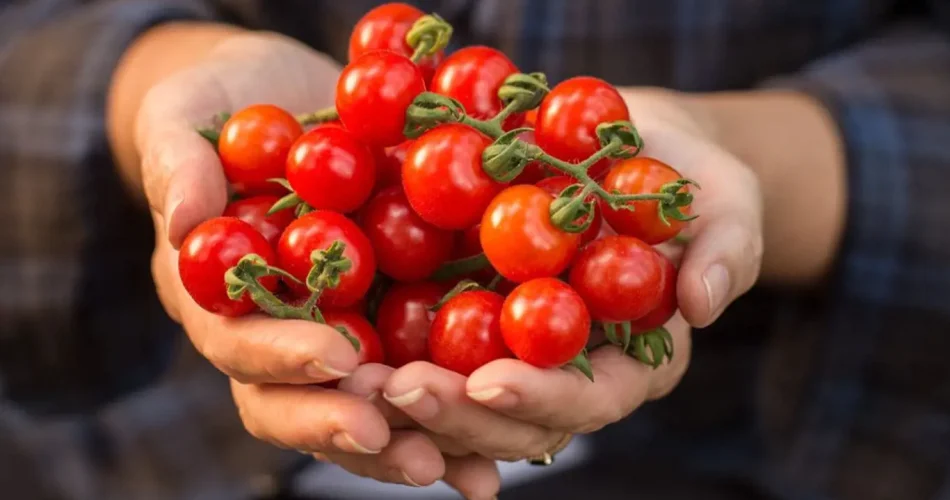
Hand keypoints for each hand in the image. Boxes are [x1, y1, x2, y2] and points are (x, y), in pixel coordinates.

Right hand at [131, 28, 500, 497]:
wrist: (285, 100)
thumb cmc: (225, 102)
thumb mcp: (187, 114)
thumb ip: (178, 162)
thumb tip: (184, 221)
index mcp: (216, 296)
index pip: (236, 341)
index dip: (280, 355)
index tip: (336, 354)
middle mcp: (271, 332)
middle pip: (292, 403)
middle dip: (342, 425)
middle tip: (399, 441)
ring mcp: (332, 333)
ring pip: (357, 410)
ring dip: (405, 445)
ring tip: (460, 469)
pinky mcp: (387, 323)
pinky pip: (415, 379)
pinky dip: (451, 421)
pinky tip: (492, 455)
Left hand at [328, 88, 762, 474]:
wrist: (623, 147)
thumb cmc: (683, 176)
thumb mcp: (725, 199)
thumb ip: (725, 248)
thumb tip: (702, 303)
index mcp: (632, 360)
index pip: (592, 399)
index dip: (544, 397)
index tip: (491, 380)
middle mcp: (568, 370)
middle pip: (516, 417)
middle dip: (458, 412)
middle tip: (399, 389)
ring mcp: (515, 348)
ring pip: (462, 399)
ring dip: (407, 400)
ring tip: (353, 378)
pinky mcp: (469, 316)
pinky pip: (425, 347)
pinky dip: (386, 354)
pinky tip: (342, 345)